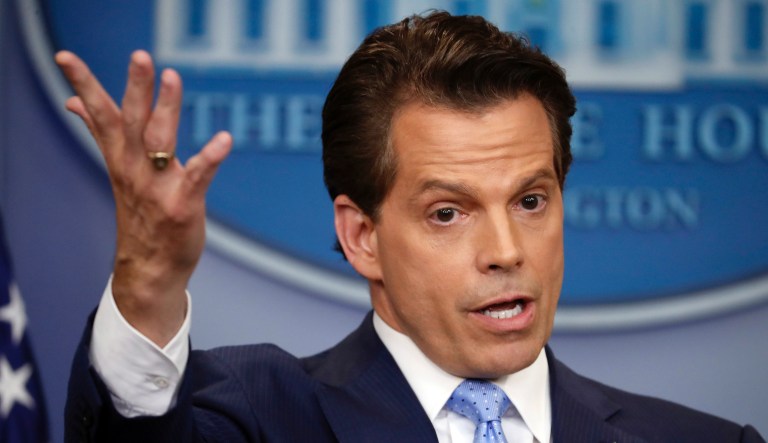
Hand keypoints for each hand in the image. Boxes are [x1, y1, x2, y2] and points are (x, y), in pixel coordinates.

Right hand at [55, 50, 231, 345]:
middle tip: (141, 55)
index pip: (99, 114)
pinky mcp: (182, 205)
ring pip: (161, 141)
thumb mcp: (118, 169)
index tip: (65, 56)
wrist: (149, 269)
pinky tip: (224, 139)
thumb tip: (75, 103)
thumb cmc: (140, 213)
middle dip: (135, 87)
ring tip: (173, 78)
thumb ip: (102, 133)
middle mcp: (134, 169)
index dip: (83, 85)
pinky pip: (197, 177)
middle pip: (131, 121)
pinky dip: (210, 158)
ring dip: (167, 109)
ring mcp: (157, 187)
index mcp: (119, 158)